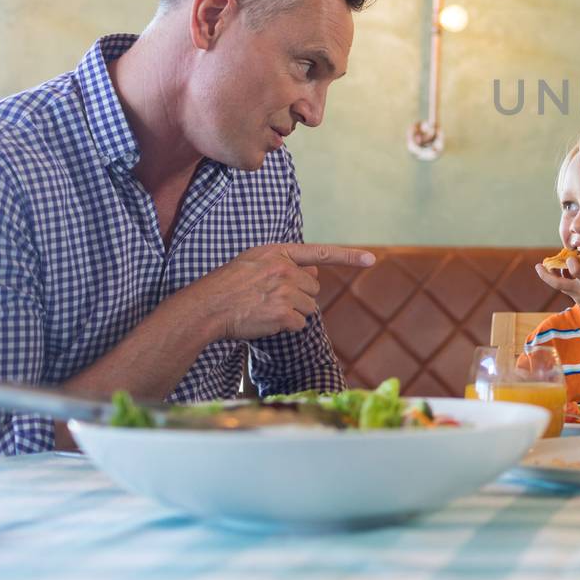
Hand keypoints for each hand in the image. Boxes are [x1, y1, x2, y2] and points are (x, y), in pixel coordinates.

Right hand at [188, 243, 373, 339]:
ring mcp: (285, 291)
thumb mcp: (254, 263)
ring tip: (265, 309)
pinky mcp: (284, 314)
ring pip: (309, 308)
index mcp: (278, 253)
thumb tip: (315, 271)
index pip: (321, 252)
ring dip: (293, 313)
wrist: (207, 308)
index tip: (372, 259)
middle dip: (299, 296)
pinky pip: (300, 324)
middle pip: (313, 288)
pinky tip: (266, 321)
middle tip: (270, 299)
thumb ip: (285, 263)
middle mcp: (285, 269)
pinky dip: (287, 327)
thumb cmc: (227, 286)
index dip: (349, 256)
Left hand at [535, 243, 579, 322]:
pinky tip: (562, 271)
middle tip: (537, 266)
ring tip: (547, 265)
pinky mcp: (576, 300)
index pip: (578, 272)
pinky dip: (562, 279)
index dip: (572, 264)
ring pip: (560, 286)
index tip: (570, 258)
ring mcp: (577, 296)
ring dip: (552, 276)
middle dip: (545, 275)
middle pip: (558, 284)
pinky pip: (566, 288)